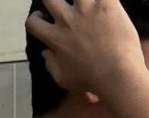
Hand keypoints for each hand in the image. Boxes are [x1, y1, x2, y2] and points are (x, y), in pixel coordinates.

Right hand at [25, 0, 147, 99]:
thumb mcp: (62, 78)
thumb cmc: (89, 79)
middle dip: (50, 0)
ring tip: (85, 2)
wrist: (116, 73)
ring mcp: (87, 10)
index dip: (35, 18)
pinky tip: (106, 2)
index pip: (32, 22)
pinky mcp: (107, 4)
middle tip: (60, 3)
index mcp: (55, 38)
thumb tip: (45, 52)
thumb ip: (50, 63)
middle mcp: (67, 20)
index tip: (41, 17)